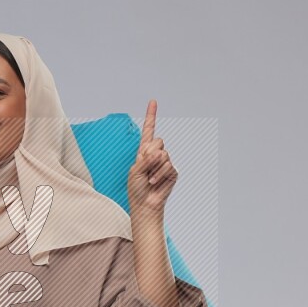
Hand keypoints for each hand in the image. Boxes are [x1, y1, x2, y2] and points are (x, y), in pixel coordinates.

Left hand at [127, 99, 177, 216]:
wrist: (145, 204)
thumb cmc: (136, 189)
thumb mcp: (134, 171)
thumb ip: (144, 159)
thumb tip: (159, 152)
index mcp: (144, 152)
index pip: (148, 131)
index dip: (151, 116)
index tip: (153, 102)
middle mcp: (156, 154)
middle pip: (158, 141)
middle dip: (150, 154)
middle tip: (145, 167)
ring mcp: (165, 162)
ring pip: (163, 154)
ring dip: (154, 167)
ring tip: (149, 179)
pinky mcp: (173, 172)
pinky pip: (168, 166)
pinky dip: (159, 174)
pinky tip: (154, 182)